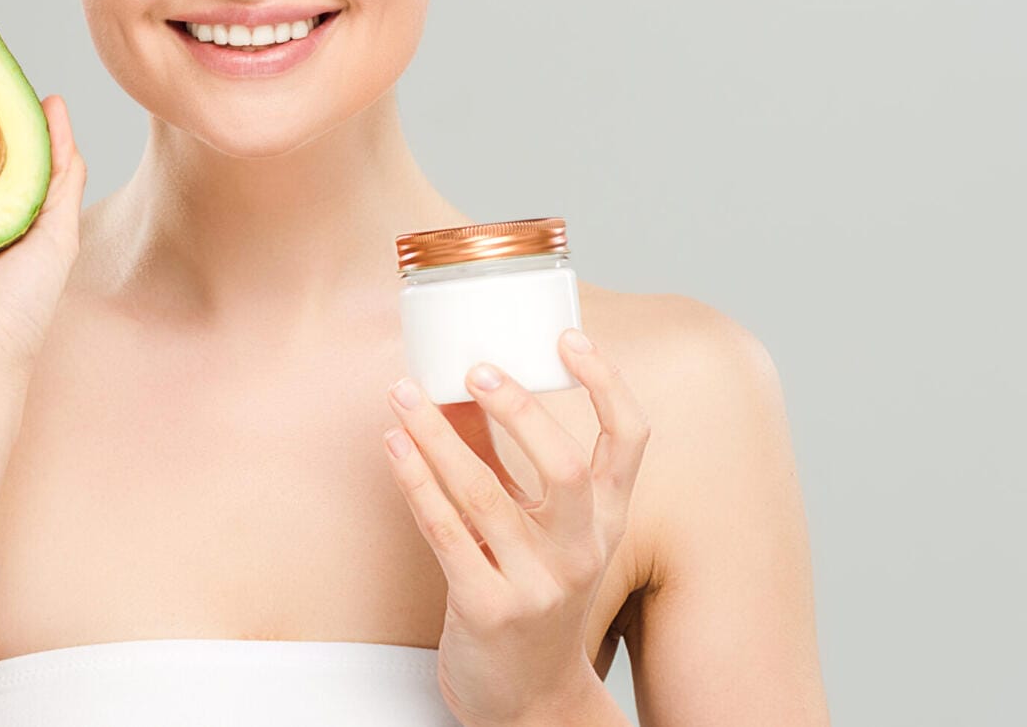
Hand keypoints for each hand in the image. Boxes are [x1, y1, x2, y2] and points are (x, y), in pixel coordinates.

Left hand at [382, 329, 649, 726]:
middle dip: (518, 408)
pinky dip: (415, 482)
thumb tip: (458, 383)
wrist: (529, 698)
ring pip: (484, 494)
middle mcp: (582, 551)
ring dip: (436, 435)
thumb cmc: (532, 594)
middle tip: (476, 366)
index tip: (569, 337)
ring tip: (404, 394)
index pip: (631, 439)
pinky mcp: (488, 610)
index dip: (606, 383)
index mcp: (607, 520)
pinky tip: (394, 446)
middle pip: (562, 466)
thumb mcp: (540, 528)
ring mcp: (537, 585)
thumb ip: (505, 458)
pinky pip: (445, 533)